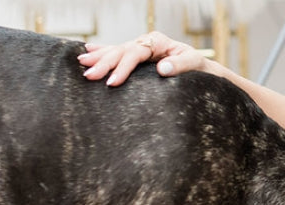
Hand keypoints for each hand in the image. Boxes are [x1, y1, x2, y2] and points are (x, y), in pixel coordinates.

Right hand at [78, 32, 204, 86]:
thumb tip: (161, 69)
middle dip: (104, 63)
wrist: (202, 71)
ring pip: (116, 51)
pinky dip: (103, 52)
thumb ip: (180, 65)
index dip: (123, 67)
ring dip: (99, 58)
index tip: (113, 82)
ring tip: (82, 63)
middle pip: (121, 51)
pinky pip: (118, 53)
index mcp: (157, 41)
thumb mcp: (194, 65)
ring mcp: (141, 48)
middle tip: (89, 76)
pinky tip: (88, 50)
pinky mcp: (139, 56)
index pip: (135, 53)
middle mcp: (146, 42)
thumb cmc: (199, 69)